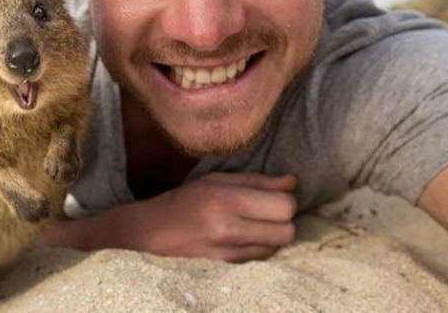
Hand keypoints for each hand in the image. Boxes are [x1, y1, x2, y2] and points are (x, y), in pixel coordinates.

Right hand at [126, 172, 297, 260]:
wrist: (153, 231)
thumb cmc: (187, 199)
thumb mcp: (218, 179)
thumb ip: (257, 181)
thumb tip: (293, 181)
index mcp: (227, 199)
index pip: (284, 206)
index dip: (286, 200)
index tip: (277, 196)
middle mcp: (229, 228)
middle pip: (287, 231)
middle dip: (284, 220)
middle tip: (269, 212)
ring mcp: (228, 252)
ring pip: (277, 247)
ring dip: (273, 235)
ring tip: (255, 224)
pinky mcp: (227, 267)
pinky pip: (262, 258)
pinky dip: (261, 247)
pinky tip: (246, 237)